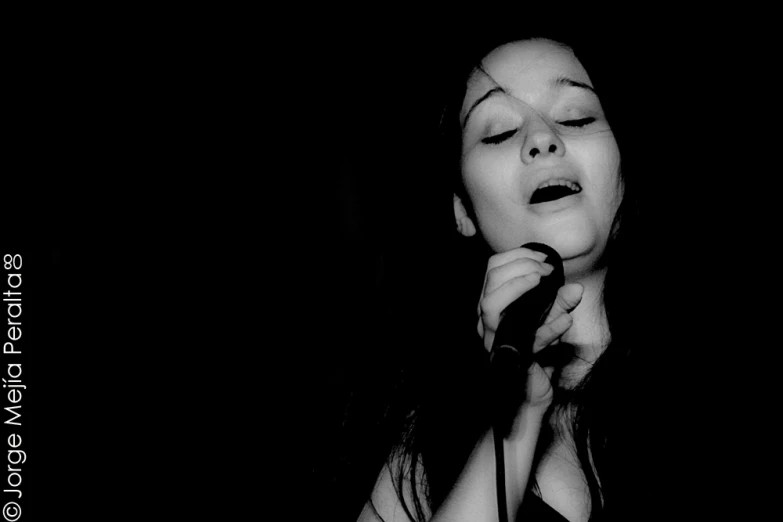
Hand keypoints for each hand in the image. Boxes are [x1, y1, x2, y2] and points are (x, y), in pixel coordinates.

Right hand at [477, 247, 582, 407]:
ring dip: (518, 286)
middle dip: (520, 267)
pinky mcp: (510, 358)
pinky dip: (548, 328)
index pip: (493, 269)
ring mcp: (495, 339)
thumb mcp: (552, 319)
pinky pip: (526, 338)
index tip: (543, 258)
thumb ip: (561, 302)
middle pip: (490, 281)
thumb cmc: (537, 351)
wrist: (533, 391)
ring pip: (490, 304)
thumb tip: (576, 289)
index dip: (517, 256)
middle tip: (546, 271)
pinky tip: (565, 320)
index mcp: (493, 305)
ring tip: (544, 282)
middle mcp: (487, 321)